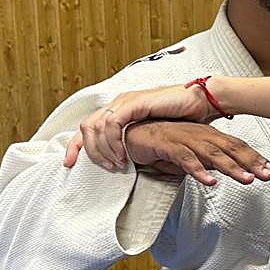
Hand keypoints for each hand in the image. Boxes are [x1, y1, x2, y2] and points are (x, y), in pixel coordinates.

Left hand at [64, 85, 211, 169]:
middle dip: (83, 150)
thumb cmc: (182, 118)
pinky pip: (113, 124)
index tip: (69, 164)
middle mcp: (119, 103)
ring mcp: (125, 101)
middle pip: (86, 126)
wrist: (200, 101)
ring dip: (102, 149)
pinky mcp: (134, 103)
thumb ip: (135, 141)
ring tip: (116, 164)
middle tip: (96, 168)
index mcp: (120, 109)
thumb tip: (124, 158)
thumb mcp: (152, 133)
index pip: (88, 126)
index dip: (76, 145)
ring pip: (96, 126)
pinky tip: (123, 155)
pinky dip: (113, 142)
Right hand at [98, 120, 269, 185]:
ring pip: (212, 154)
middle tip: (267, 175)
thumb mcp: (186, 158)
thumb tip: (218, 174)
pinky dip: (199, 170)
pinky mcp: (167, 145)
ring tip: (246, 180)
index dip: (253, 158)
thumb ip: (203, 163)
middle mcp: (198, 135)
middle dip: (250, 162)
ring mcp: (184, 139)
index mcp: (205, 137)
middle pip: (230, 149)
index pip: (235, 147)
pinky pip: (186, 159)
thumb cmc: (158, 144)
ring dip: (231, 167)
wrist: (130, 134)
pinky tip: (210, 181)